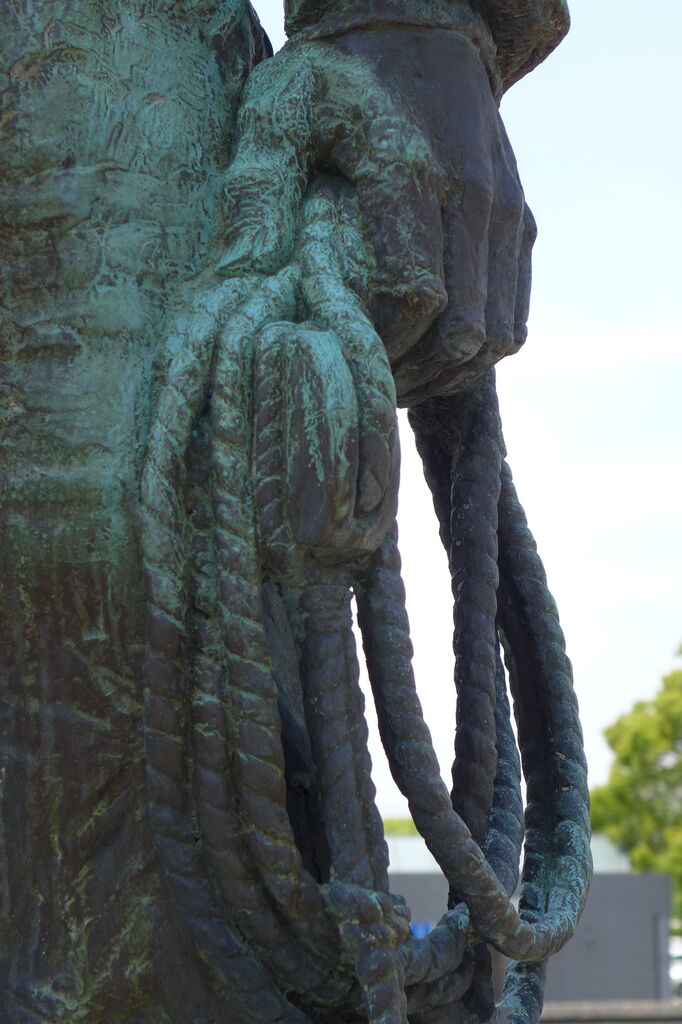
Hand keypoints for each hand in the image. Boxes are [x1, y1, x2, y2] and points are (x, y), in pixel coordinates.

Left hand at [218, 24, 533, 405]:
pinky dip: (478, 350)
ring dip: (450, 373)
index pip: (417, 297)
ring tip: (399, 379)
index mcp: (413, 171)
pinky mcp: (521, 223)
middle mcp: (476, 198)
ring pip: (499, 335)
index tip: (344, 358)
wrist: (423, 23)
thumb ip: (255, 186)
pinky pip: (515, 316)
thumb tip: (246, 275)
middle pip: (465, 331)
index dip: (384, 347)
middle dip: (415, 375)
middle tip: (368, 386)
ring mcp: (508, 213)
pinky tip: (432, 354)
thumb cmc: (336, 73)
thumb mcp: (276, 108)